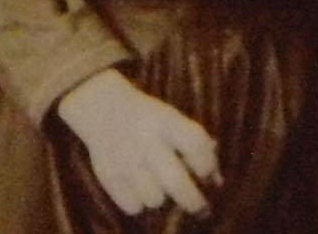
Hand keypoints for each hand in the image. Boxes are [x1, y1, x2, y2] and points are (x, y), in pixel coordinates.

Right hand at [56, 69, 219, 216]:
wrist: (101, 107)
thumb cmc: (148, 118)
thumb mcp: (172, 119)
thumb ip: (196, 145)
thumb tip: (217, 181)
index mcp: (164, 121)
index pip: (195, 144)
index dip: (207, 164)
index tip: (209, 176)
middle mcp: (145, 140)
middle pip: (176, 182)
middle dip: (194, 202)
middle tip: (203, 210)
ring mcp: (124, 159)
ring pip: (155, 199)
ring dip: (162, 197)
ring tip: (158, 186)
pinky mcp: (107, 175)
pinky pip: (133, 206)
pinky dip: (139, 203)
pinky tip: (138, 189)